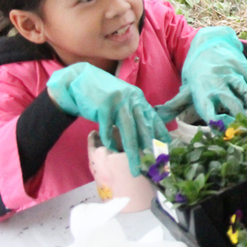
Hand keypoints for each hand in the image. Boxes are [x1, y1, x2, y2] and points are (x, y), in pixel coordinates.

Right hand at [47, 63, 169, 175]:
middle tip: (154, 164)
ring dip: (132, 152)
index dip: (160, 133)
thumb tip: (144, 134)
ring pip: (129, 130)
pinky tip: (111, 148)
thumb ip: (133, 113)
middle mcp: (132, 99)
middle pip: (143, 127)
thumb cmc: (102, 95)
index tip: (167, 147)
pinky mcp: (104, 105)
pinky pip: (108, 126)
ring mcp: (119, 102)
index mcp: (139, 99)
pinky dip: (109, 139)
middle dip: (149, 148)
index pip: (153, 118)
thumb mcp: (123, 101)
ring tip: (135, 167)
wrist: (79, 80)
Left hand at [158, 27, 246, 124]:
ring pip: (245, 91)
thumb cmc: (196, 72)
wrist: (208, 43)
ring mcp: (230, 73)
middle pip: (230, 102)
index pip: (208, 109)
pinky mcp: (242, 67)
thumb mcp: (186, 88)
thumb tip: (158, 117)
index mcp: (200, 90)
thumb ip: (175, 106)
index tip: (225, 131)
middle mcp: (216, 81)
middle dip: (240, 116)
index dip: (217, 122)